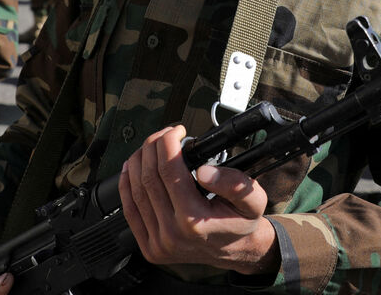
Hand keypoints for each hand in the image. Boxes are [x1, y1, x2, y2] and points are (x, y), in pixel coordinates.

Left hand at [118, 125, 278, 275]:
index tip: (176, 131)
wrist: (236, 250)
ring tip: (150, 147)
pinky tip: (131, 168)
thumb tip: (204, 170)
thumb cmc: (241, 223)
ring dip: (139, 161)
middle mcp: (173, 234)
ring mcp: (158, 242)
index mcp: (195, 221)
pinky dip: (127, 185)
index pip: (170, 170)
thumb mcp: (253, 200)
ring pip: (136, 191)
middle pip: (150, 177)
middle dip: (153, 147)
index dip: (168, 143)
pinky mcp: (150, 247)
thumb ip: (234, 183)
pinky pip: (130, 210)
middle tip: (164, 135)